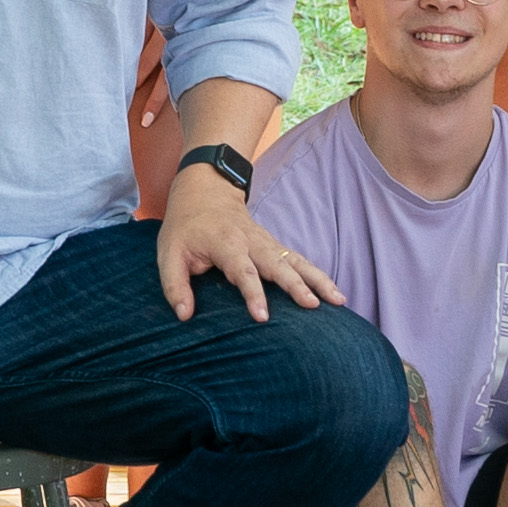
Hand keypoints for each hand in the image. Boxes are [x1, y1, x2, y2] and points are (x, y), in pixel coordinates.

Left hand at [154, 155, 341, 323]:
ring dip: (318, 279)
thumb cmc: (185, 226)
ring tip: (339, 300)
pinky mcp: (274, 245)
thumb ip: (174, 285)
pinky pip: (298, 260)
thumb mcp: (168, 253)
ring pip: (296, 260)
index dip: (253, 294)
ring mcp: (266, 241)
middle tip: (313, 306)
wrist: (205, 188)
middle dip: (297, 285)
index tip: (263, 317)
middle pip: (278, 264)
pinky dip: (318, 274)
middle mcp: (251, 241)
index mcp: (225, 243)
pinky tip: (334, 292)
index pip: (243, 271)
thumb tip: (184, 316)